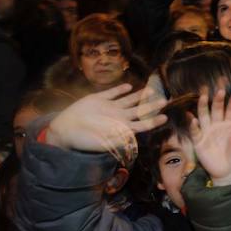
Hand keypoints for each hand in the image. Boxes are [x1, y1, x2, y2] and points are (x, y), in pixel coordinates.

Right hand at [46, 84, 166, 155]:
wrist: (65, 131)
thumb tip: (136, 141)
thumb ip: (120, 140)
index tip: (165, 117)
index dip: (154, 121)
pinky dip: (119, 90)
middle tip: (165, 100)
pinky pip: (111, 93)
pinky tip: (127, 86)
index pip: (142, 124)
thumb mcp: (104, 143)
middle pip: (139, 110)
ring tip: (150, 90)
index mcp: (122, 128)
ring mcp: (109, 108)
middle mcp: (118, 117)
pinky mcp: (97, 99)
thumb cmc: (85, 141)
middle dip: (151, 105)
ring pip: (128, 100)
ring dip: (139, 95)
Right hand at [189, 88, 230, 185]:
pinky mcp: (199, 141)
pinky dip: (193, 125)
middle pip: (217, 107)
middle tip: (220, 89)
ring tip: (203, 96)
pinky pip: (195, 131)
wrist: (228, 172)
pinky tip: (193, 119)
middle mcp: (218, 123)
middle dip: (218, 97)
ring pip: (204, 115)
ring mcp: (208, 131)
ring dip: (203, 106)